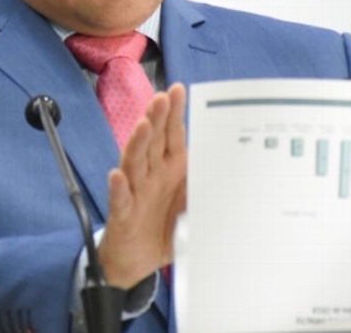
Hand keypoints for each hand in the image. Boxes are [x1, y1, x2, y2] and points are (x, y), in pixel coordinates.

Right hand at [98, 82, 186, 288]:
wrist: (139, 261)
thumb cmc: (164, 226)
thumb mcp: (193, 204)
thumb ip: (205, 185)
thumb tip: (232, 170)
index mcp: (170, 168)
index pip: (171, 135)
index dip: (173, 113)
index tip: (176, 90)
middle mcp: (151, 174)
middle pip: (152, 142)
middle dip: (156, 119)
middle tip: (161, 98)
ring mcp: (136, 192)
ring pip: (134, 163)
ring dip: (138, 144)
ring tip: (143, 126)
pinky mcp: (123, 214)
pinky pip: (121, 200)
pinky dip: (119, 188)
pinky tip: (117, 175)